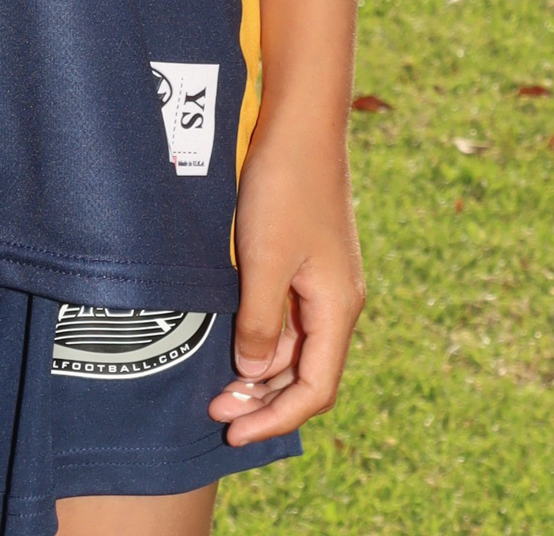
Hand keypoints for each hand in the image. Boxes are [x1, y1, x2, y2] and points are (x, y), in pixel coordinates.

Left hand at [209, 117, 364, 447]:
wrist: (298, 122)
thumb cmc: (284, 185)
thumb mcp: (264, 259)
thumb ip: (260, 321)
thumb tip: (254, 373)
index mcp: (338, 306)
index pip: (316, 388)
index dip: (276, 418)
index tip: (235, 432)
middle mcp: (337, 300)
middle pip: (306, 373)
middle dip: (264, 400)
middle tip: (215, 413)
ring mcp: (322, 280)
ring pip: (295, 346)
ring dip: (260, 371)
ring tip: (216, 385)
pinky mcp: (305, 260)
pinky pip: (287, 316)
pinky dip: (262, 338)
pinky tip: (232, 340)